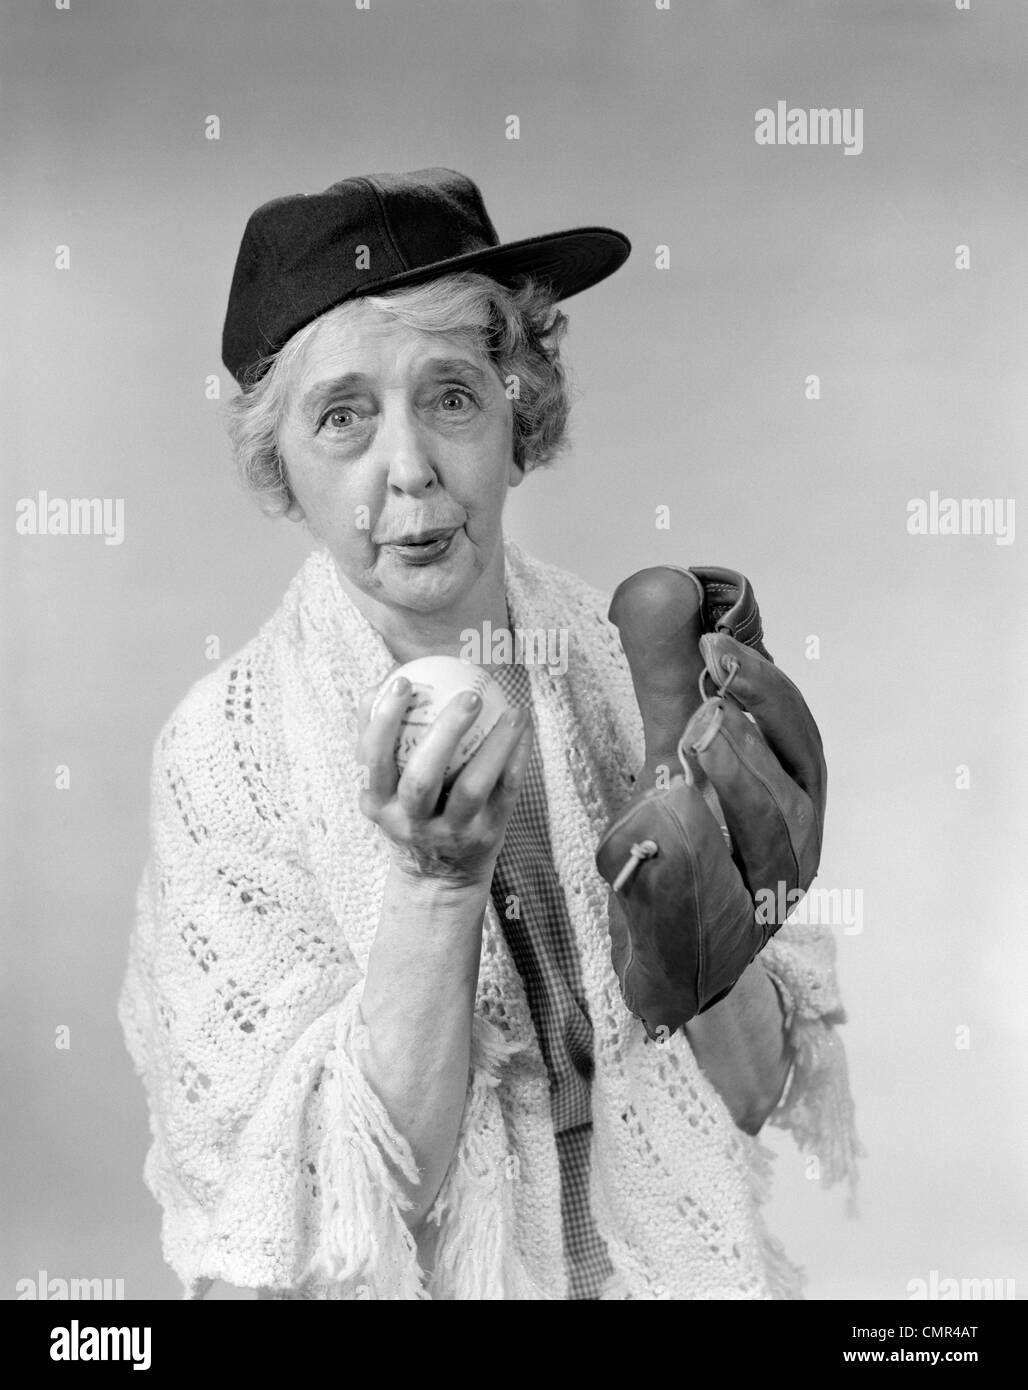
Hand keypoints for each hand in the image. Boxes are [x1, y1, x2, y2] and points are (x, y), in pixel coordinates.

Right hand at [356, 676, 532, 887]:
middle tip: (468, 695)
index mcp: (380, 802)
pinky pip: (505, 792)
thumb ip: (379, 741)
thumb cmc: (411, 812)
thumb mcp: (385, 787)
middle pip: (422, 778)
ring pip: (471, 788)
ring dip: (493, 747)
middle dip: (444, 734)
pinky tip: (523, 728)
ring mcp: (451, 831)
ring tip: (512, 711)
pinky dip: (516, 758)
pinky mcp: (486, 836)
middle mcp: (412, 821)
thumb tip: (380, 685)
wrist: (438, 876)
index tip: (403, 681)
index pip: (376, 758)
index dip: (385, 720)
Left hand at [598, 627, 826, 1034]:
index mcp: (796, 793)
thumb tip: (661, 587)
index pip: (797, 734)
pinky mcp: (716, 945)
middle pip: (791, 792)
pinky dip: (679, 870)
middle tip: (702, 706)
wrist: (674, 958)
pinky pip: (705, 904)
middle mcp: (796, 848)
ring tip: (685, 750)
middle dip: (748, 742)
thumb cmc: (687, 844)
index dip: (761, 687)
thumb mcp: (675, 755)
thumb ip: (672, 679)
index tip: (715, 647)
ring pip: (762, 847)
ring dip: (728, 794)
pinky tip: (646, 830)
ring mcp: (763, 902)